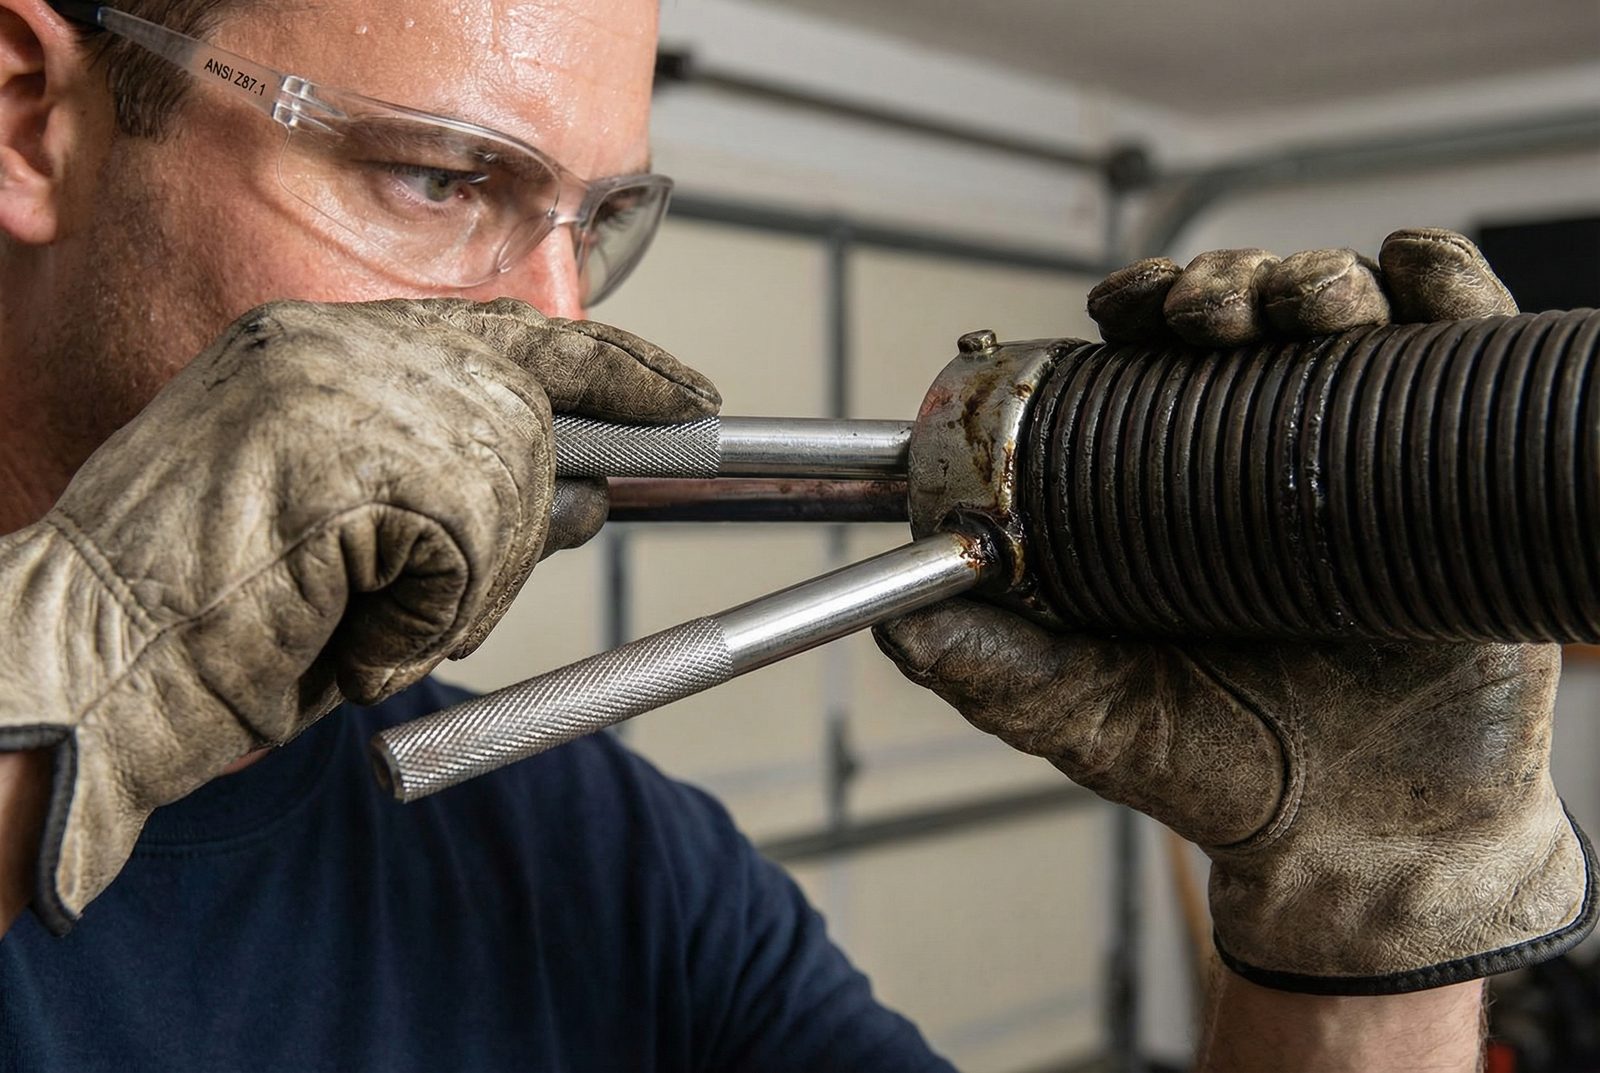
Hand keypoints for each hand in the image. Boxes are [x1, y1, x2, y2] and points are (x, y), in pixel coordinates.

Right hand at [0, 297, 717, 931]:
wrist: (85, 665)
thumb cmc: (211, 613)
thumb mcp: (354, 528)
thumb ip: (461, 485)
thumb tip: (587, 497)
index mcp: (322, 341)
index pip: (511, 327)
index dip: (611, 364)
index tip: (684, 392)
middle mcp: (336, 342)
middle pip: (527, 410)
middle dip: (527, 513)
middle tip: (457, 587)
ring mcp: (344, 390)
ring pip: (509, 488)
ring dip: (457, 587)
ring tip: (341, 614)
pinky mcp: (361, 459)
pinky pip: (470, 558)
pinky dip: (423, 623)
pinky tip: (339, 631)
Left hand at [876, 229, 1595, 993]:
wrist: (1363, 842)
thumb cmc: (1217, 773)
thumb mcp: (1084, 717)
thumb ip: (992, 672)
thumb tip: (896, 621)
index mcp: (1169, 487)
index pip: (1149, 358)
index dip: (1137, 309)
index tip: (1127, 308)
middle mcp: (1263, 454)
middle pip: (1242, 316)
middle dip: (1221, 285)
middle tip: (1208, 315)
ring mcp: (1362, 455)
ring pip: (1343, 311)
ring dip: (1316, 280)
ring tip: (1310, 314)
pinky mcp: (1458, 469)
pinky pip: (1460, 346)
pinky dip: (1443, 288)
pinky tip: (1412, 283)